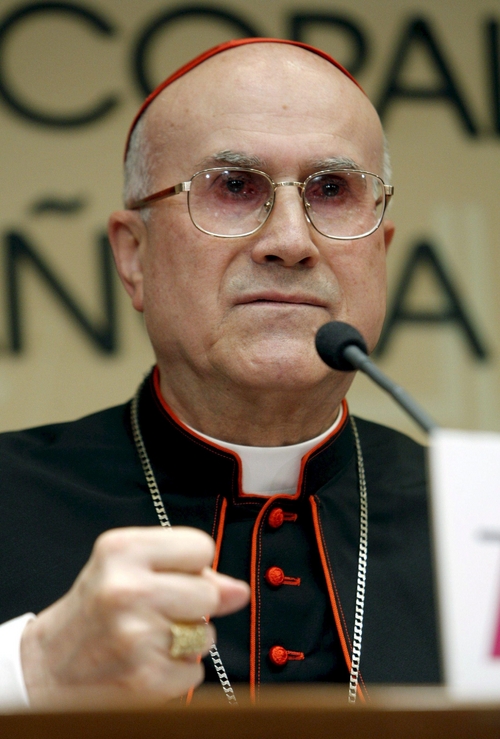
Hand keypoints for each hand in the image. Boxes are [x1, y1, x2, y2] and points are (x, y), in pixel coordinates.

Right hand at [20, 526, 249, 706]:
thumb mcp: (128, 568)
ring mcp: (137, 636)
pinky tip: (146, 662)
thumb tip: (239, 591)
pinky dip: (177, 672)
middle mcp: (128, 589)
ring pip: (206, 634)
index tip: (173, 576)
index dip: (193, 565)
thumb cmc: (95, 608)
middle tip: (159, 611)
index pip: (201, 546)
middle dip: (194, 605)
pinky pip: (195, 671)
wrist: (47, 666)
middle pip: (209, 593)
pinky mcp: (145, 678)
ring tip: (148, 637)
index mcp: (122, 550)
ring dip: (187, 641)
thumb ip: (186, 570)